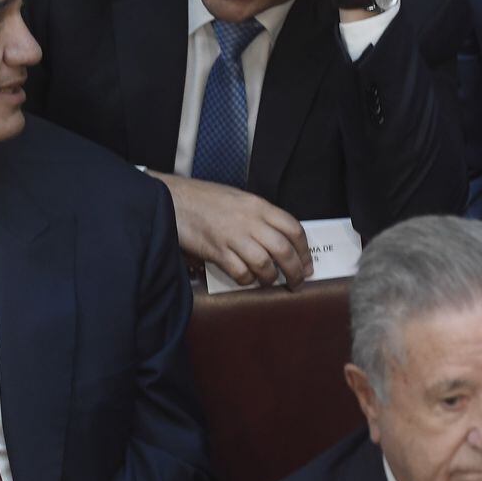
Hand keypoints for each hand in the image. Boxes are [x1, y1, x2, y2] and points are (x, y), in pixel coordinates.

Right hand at [149, 171, 312, 288]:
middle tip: (297, 282)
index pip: (293, 228)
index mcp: (259, 205)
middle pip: (283, 250)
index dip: (304, 250)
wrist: (174, 198)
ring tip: (270, 282)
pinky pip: (239, 272)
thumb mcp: (240, 199)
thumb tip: (279, 239)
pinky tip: (247, 279)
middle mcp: (250, 220)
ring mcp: (233, 236)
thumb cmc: (207, 198)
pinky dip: (247, 279)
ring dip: (271, 278)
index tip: (307, 264)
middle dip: (295, 270)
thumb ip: (260, 216)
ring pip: (264, 263)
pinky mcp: (216, 251)